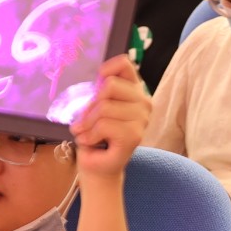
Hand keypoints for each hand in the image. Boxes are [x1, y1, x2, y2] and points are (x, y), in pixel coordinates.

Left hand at [70, 55, 150, 179]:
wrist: (98, 165)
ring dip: (87, 124)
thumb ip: (101, 90)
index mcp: (135, 91)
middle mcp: (144, 103)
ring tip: (87, 134)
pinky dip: (89, 135)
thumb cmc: (96, 135)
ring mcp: (142, 120)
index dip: (105, 71)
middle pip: (110, 86)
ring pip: (104, 107)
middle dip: (90, 105)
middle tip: (86, 122)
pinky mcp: (134, 136)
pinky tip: (91, 142)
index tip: (96, 89)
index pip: (123, 64)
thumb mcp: (96, 106)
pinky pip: (104, 125)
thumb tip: (101, 78)